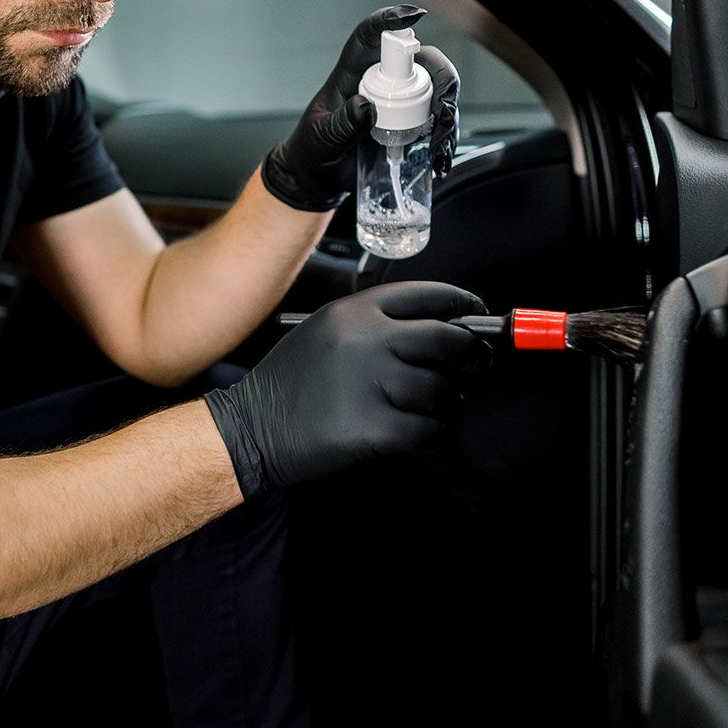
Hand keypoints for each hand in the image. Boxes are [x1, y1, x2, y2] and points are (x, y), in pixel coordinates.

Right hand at [203, 281, 487, 497]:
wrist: (249, 427)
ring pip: (441, 389)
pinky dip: (433, 432)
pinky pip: (427, 428)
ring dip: (449, 402)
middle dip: (472, 355)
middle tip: (478, 366)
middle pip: (446, 339)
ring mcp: (367, 383)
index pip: (426, 295)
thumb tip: (445, 331)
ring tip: (439, 407)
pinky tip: (422, 430)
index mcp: (353, 311)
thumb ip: (377, 325)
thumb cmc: (291, 383)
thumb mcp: (326, 332)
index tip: (478, 314)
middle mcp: (363, 340)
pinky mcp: (370, 426)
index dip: (463, 303)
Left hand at [259, 5, 461, 211]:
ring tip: (439, 142)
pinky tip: (440, 153)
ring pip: (435, 89)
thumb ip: (343, 124)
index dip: (390, 20)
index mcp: (353, 72)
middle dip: (440, 78)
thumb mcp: (323, 137)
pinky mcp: (410, 123)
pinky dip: (445, 133)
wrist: (321, 176)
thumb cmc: (315, 149)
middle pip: (420, 60)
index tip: (415, 15)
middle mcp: (380, 80)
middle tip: (442, 109)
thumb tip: (366, 107)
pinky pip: (436, 119)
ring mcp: (398, 101)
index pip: (369, 35)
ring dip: (447, 111)